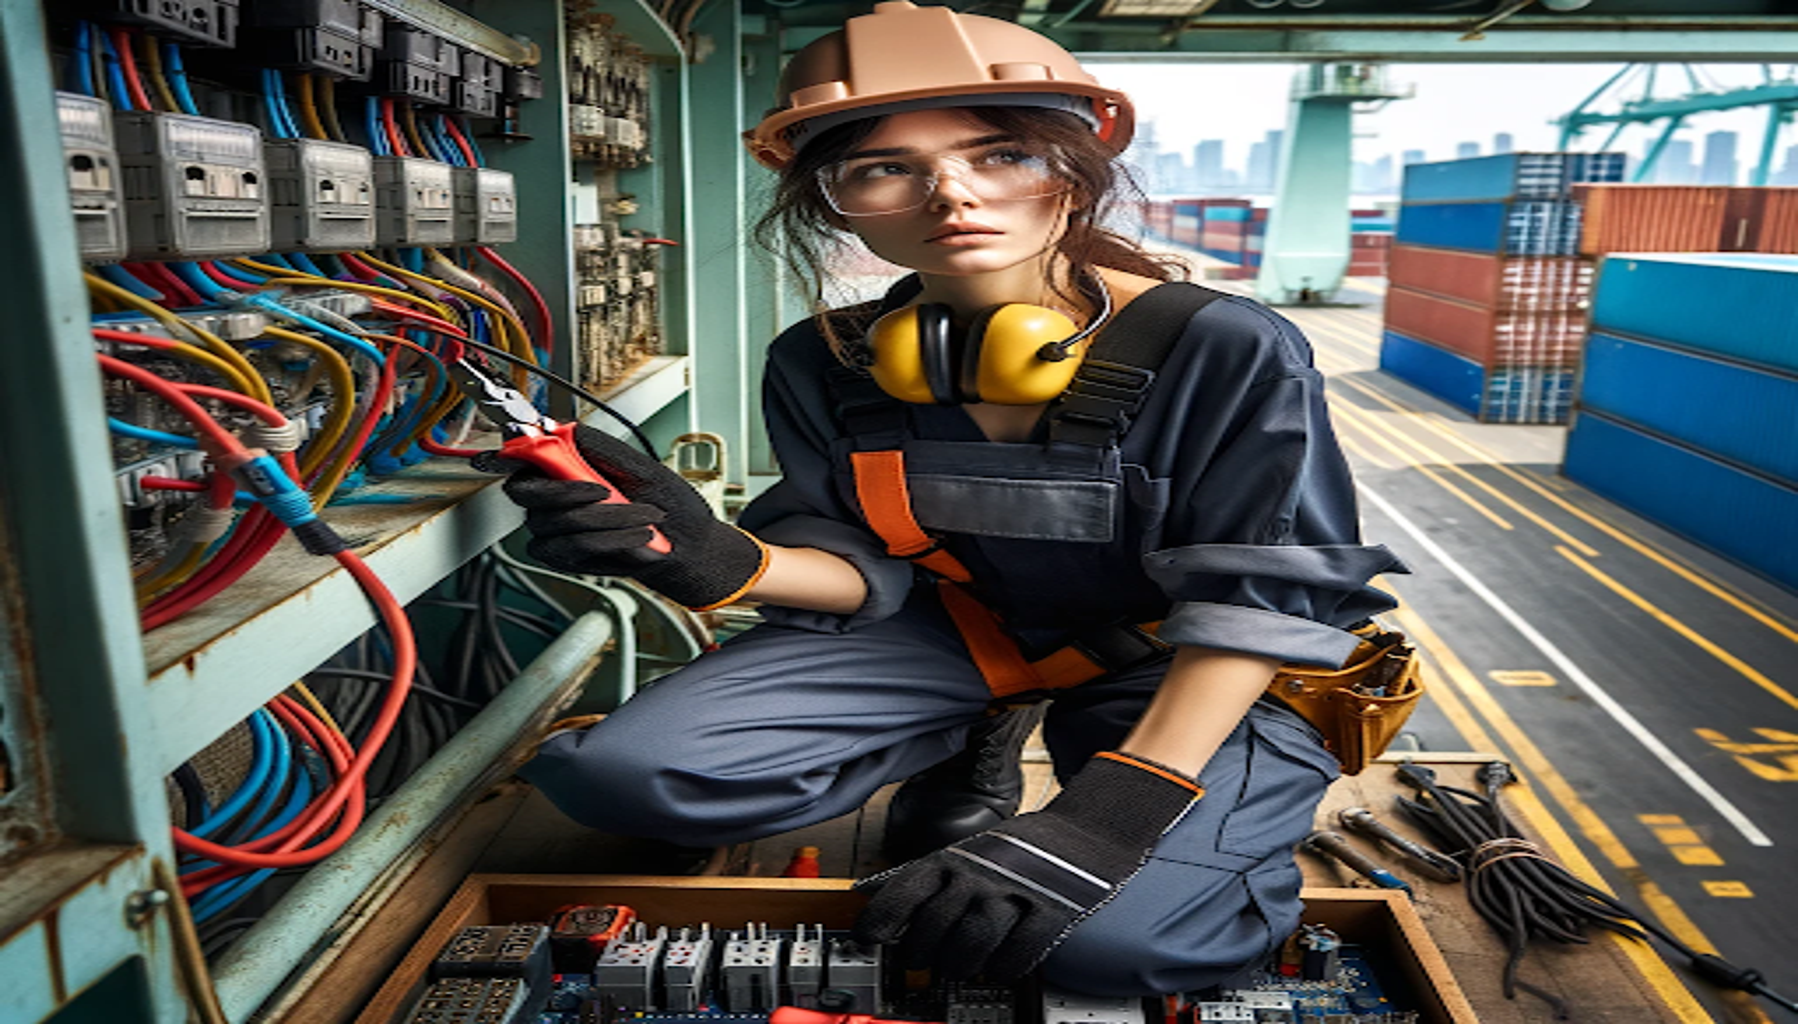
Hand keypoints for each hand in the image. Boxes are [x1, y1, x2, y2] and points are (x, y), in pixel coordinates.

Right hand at [485, 424, 767, 608]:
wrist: (687, 544)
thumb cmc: (666, 503)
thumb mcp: (639, 465)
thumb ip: (598, 447)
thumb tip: (564, 428)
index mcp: (562, 468)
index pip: (519, 458)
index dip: (508, 454)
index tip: (519, 454)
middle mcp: (548, 498)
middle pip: (525, 492)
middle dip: (567, 491)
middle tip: (604, 490)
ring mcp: (552, 530)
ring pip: (558, 522)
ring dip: (608, 518)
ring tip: (645, 516)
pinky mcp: (563, 558)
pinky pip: (575, 547)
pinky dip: (613, 539)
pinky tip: (639, 537)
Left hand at [853, 751, 1201, 980]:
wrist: (1089, 830)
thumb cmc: (1024, 849)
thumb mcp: (973, 852)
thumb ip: (938, 879)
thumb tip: (889, 908)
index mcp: (959, 854)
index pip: (906, 888)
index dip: (881, 918)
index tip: (867, 939)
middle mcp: (984, 870)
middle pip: (936, 922)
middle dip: (919, 951)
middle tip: (918, 961)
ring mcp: (1019, 889)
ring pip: (974, 938)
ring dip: (958, 963)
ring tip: (955, 969)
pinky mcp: (1054, 910)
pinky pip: (1022, 949)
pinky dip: (1005, 967)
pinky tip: (997, 971)